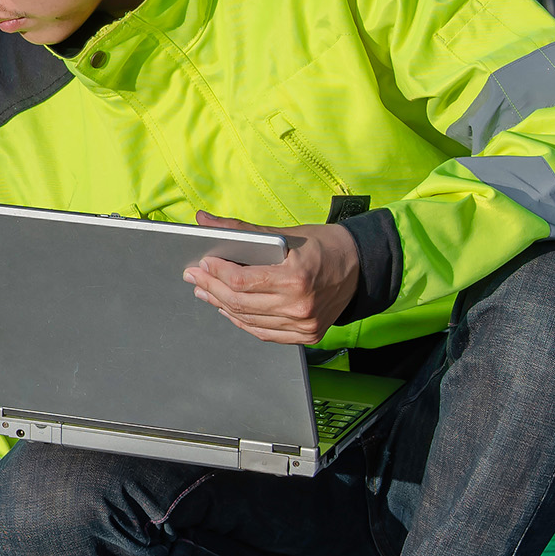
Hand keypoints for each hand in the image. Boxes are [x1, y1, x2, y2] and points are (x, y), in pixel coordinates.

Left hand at [184, 209, 359, 345]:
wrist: (360, 266)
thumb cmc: (322, 246)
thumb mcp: (284, 233)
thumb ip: (241, 229)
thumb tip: (203, 220)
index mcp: (296, 278)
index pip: (241, 282)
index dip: (216, 273)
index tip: (201, 263)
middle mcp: (300, 306)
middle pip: (240, 303)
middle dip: (211, 288)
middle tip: (193, 277)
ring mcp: (304, 325)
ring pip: (248, 320)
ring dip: (221, 305)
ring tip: (205, 291)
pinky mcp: (307, 335)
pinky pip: (264, 333)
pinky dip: (242, 321)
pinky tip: (228, 309)